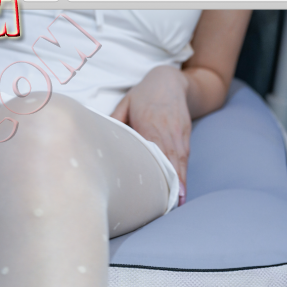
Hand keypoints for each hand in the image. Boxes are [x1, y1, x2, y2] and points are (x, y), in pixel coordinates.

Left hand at [111, 65, 190, 201]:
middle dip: (169, 184)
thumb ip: (115, 122)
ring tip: (177, 203)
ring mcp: (178, 136)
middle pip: (168, 161)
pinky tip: (182, 192)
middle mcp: (166, 132)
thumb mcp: (125, 104)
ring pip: (179, 163)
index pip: (152, 152)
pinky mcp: (185, 138)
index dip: (154, 171)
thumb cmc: (143, 95)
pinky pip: (184, 160)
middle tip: (168, 206)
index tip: (154, 189)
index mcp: (149, 125)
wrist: (170, 80)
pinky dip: (183, 176)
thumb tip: (101, 141)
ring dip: (179, 184)